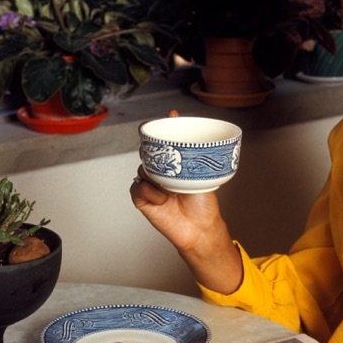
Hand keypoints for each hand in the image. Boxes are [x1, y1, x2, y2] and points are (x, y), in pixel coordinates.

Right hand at [129, 111, 243, 291]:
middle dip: (152, 146)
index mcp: (174, 163)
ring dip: (155, 173)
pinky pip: (138, 188)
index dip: (163, 127)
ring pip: (143, 168)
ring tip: (169, 184)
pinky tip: (163, 199)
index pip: (164, 141)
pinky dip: (150, 192)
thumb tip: (204, 142)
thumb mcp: (203, 175)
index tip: (171, 115)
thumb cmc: (202, 203)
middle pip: (149, 151)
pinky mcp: (143, 199)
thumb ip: (196, 159)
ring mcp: (151, 184)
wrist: (200, 227)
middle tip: (161, 148)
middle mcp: (161, 171)